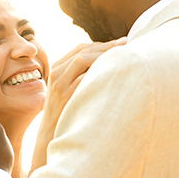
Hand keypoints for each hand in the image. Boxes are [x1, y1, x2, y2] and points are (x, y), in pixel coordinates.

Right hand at [30, 38, 125, 171]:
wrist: (51, 134)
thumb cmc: (66, 111)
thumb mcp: (68, 89)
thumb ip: (80, 75)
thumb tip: (107, 63)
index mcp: (57, 68)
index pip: (80, 48)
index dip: (101, 44)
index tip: (120, 43)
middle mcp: (56, 73)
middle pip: (83, 51)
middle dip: (107, 46)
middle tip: (126, 44)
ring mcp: (59, 84)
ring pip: (82, 60)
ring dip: (104, 55)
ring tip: (123, 55)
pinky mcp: (65, 95)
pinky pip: (84, 78)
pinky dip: (99, 71)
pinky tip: (115, 72)